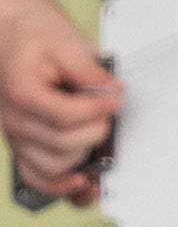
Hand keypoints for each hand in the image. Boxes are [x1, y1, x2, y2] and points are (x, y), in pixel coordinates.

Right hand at [0, 0, 122, 196]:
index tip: (115, 101)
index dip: (96, 111)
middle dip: (95, 132)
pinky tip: (84, 184)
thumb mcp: (64, 42)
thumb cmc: (37, 40)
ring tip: (100, 140)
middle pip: (62, 145)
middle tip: (109, 116)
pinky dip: (62, 188)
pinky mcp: (26, 146)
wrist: (15, 39)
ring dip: (84, 158)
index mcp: (21, 92)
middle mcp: (14, 119)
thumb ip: (88, 68)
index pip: (62, 116)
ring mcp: (18, 137)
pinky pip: (39, 179)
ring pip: (54, 167)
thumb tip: (113, 90)